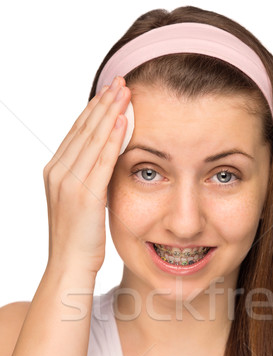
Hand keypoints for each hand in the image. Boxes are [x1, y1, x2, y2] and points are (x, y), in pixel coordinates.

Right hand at [43, 75, 130, 275]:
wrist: (71, 266)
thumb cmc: (81, 241)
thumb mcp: (82, 204)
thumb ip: (89, 181)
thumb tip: (104, 166)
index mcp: (55, 171)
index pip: (77, 132)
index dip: (94, 110)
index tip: (110, 93)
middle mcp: (57, 171)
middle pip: (83, 128)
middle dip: (103, 103)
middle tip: (120, 81)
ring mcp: (68, 182)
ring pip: (92, 138)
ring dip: (110, 112)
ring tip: (125, 91)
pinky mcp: (84, 194)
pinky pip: (101, 159)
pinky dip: (113, 137)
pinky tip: (125, 119)